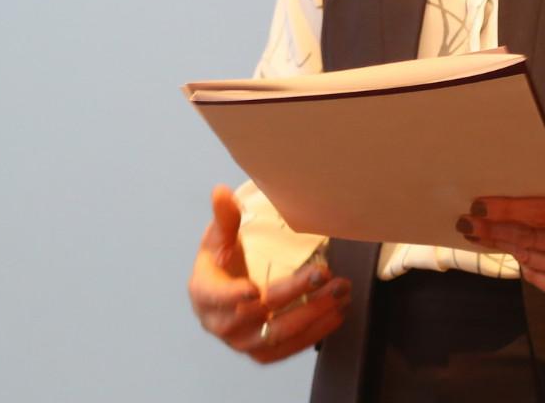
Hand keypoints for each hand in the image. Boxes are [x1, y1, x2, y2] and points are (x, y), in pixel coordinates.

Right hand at [187, 185, 350, 362]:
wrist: (221, 295)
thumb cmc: (219, 264)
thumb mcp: (218, 238)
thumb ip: (224, 217)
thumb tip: (221, 191)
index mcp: (205, 295)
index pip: (218, 298)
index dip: (234, 296)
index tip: (256, 290)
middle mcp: (221, 325)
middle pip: (259, 313)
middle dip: (294, 293)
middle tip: (323, 273)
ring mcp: (243, 343)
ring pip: (279, 334)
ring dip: (313, 314)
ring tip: (339, 292)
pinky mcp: (263, 352)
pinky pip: (290, 348)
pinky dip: (316, 332)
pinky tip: (337, 313)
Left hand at [460, 180, 544, 308]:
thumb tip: (515, 193)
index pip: (540, 213)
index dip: (505, 210)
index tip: (478, 206)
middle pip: (530, 237)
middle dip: (494, 229)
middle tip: (468, 222)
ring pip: (531, 258)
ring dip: (505, 245)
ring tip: (484, 234)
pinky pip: (539, 278)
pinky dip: (525, 264)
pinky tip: (515, 251)